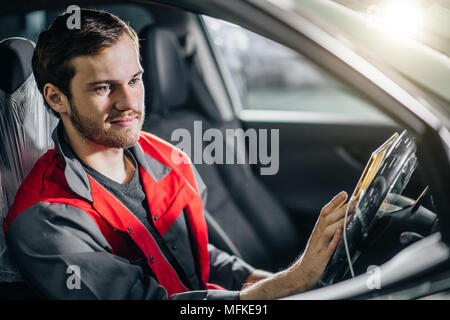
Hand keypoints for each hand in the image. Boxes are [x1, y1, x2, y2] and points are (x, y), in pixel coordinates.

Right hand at [240, 191, 355, 299]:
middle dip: (342, 209)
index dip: (334, 202)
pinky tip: (340, 233)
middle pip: (329, 218)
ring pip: (329, 229)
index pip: (325, 212)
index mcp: (318, 230)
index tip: (345, 193)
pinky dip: (334, 239)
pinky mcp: (322, 258)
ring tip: (352, 214)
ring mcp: (319, 246)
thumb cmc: (314, 257)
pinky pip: (328, 247)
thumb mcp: (321, 240)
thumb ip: (330, 230)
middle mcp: (318, 235)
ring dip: (340, 221)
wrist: (302, 273)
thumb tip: (343, 219)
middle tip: (355, 201)